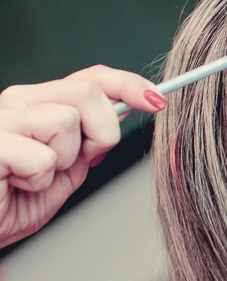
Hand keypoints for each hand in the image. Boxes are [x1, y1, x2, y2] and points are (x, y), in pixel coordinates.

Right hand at [0, 66, 165, 247]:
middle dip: (102, 131)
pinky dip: (37, 180)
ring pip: (66, 120)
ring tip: (35, 177)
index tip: (157, 101)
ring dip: (62, 161)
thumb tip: (123, 114)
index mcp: (38, 103)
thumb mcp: (64, 172)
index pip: (90, 79)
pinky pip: (40, 157)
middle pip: (87, 92)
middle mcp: (17, 101)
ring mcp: (1, 119)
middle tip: (82, 160)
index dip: (127, 85)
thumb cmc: (10, 201)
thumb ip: (90, 143)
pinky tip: (15, 184)